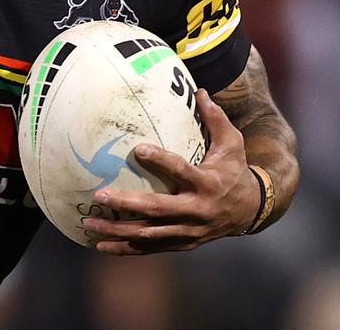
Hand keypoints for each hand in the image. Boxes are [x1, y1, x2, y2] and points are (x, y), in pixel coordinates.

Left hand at [82, 89, 260, 254]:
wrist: (251, 210)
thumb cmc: (235, 170)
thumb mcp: (233, 143)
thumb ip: (215, 118)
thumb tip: (200, 90)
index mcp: (207, 183)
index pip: (182, 170)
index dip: (161, 160)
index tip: (138, 148)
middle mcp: (197, 210)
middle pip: (158, 209)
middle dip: (127, 203)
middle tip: (100, 194)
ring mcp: (188, 231)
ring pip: (148, 234)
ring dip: (117, 229)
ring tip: (89, 221)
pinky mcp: (181, 243)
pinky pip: (149, 248)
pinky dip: (124, 249)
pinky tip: (99, 244)